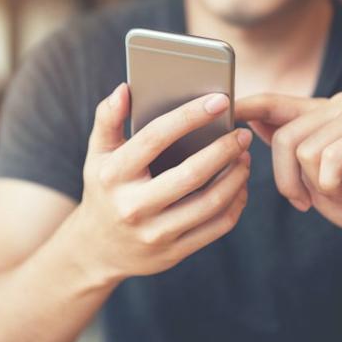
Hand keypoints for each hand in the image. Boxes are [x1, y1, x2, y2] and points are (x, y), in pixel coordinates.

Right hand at [64, 83, 252, 281]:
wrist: (97, 248)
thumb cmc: (104, 189)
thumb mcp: (98, 154)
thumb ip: (108, 119)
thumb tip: (125, 89)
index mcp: (113, 175)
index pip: (154, 138)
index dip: (189, 116)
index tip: (220, 100)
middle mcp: (132, 206)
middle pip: (190, 174)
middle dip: (223, 149)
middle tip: (242, 133)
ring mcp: (154, 233)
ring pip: (210, 203)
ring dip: (236, 177)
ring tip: (244, 157)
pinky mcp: (173, 252)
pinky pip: (215, 227)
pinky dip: (235, 203)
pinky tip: (239, 186)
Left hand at [236, 92, 341, 246]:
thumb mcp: (304, 173)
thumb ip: (284, 144)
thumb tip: (251, 121)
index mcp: (315, 113)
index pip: (272, 102)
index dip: (245, 106)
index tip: (222, 108)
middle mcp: (336, 106)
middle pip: (283, 137)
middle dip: (287, 179)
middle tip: (304, 199)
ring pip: (304, 150)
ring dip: (314, 185)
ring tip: (336, 190)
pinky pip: (328, 158)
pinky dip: (331, 185)